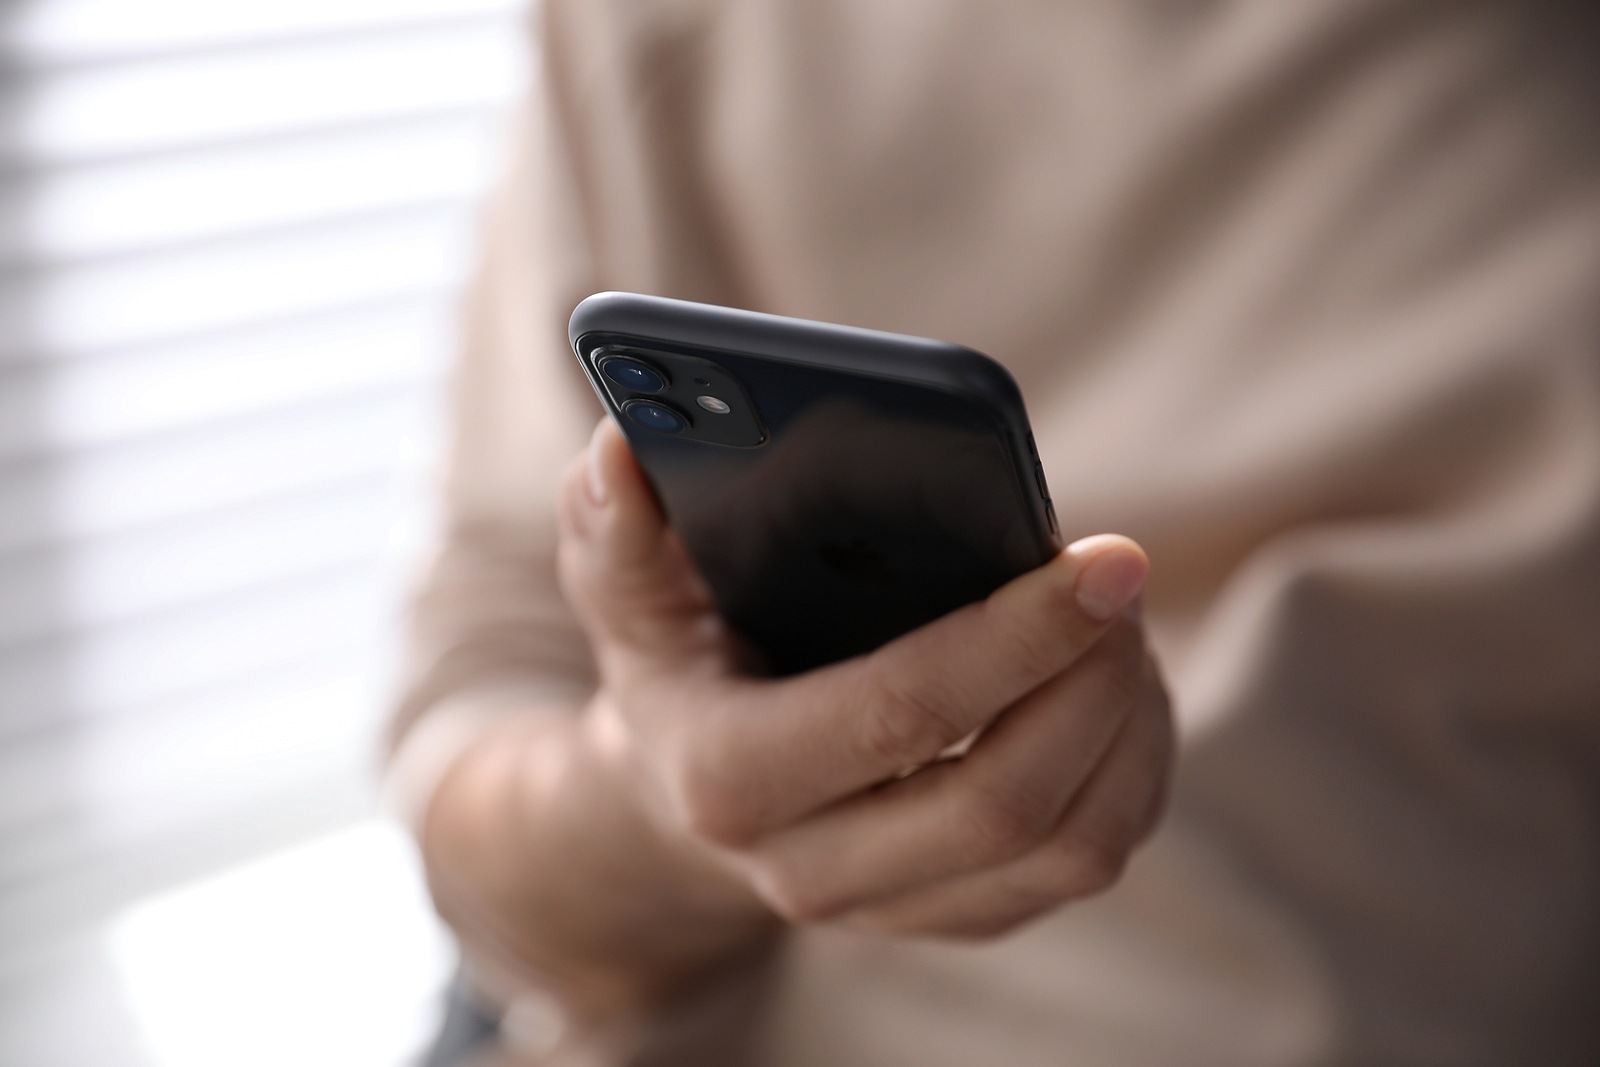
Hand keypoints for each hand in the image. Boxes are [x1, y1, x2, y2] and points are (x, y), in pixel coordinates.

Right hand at [557, 419, 1172, 939]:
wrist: (686, 801)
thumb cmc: (675, 668)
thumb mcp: (623, 596)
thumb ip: (614, 527)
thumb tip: (620, 446)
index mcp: (731, 781)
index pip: (899, 715)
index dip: (1013, 636)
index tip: (1101, 558)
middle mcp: (815, 870)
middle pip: (1007, 802)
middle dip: (1092, 680)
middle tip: (1121, 578)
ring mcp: (897, 908)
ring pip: (1074, 848)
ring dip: (1125, 727)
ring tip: (1124, 626)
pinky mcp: (964, 914)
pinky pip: (1090, 860)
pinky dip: (1134, 768)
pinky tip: (1118, 686)